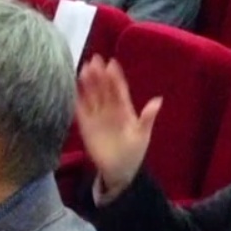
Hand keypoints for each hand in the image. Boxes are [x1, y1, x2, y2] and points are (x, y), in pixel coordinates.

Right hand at [75, 56, 159, 197]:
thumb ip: (147, 117)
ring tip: (83, 69)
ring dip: (87, 83)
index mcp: (124, 109)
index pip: (119, 89)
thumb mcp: (142, 135)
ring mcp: (97, 116)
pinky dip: (76, 99)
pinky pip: (80, 110)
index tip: (112, 63)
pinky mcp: (86, 126)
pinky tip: (72, 88)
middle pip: (103, 89)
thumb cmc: (134, 152)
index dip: (115, 77)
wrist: (119, 170)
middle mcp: (110, 109)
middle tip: (94, 60)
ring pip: (92, 96)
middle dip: (99, 75)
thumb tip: (158, 100)